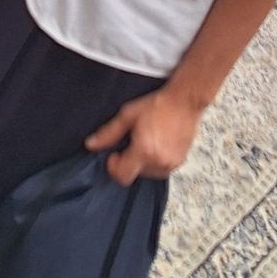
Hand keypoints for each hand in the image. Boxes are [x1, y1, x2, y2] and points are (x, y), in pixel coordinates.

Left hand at [85, 86, 204, 184]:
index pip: (122, 177)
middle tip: (134, 140)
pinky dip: (156, 160)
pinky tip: (158, 142)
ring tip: (148, 139)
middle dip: (129, 160)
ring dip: (143, 161)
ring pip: (148, 173)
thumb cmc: (158, 104)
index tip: (115, 154)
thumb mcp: (128, 114)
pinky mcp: (180, 162)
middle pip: (135, 174)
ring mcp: (171, 164)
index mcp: (144, 151)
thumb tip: (91, 145)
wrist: (185, 100)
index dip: (114, 167)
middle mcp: (158, 162)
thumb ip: (109, 133)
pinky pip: (161, 169)